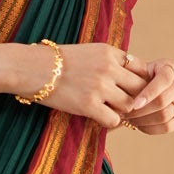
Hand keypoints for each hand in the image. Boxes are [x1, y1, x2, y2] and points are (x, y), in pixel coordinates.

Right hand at [20, 42, 155, 130]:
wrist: (31, 68)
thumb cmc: (57, 61)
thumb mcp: (89, 51)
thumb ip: (109, 60)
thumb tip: (128, 75)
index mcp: (110, 52)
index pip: (142, 68)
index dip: (139, 81)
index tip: (130, 89)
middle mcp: (108, 68)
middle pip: (141, 88)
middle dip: (137, 98)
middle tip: (127, 105)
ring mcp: (100, 87)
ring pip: (129, 105)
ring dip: (123, 111)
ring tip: (111, 111)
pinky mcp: (88, 105)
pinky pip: (114, 120)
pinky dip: (110, 122)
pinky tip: (100, 118)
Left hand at [123, 58, 173, 134]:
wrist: (147, 85)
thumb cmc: (138, 76)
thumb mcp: (134, 69)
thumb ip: (131, 70)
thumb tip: (127, 75)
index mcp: (171, 66)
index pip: (164, 80)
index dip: (149, 94)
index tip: (133, 105)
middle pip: (164, 100)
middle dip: (142, 110)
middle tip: (125, 115)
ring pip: (166, 115)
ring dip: (144, 121)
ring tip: (129, 120)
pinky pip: (169, 126)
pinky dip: (151, 128)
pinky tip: (139, 125)